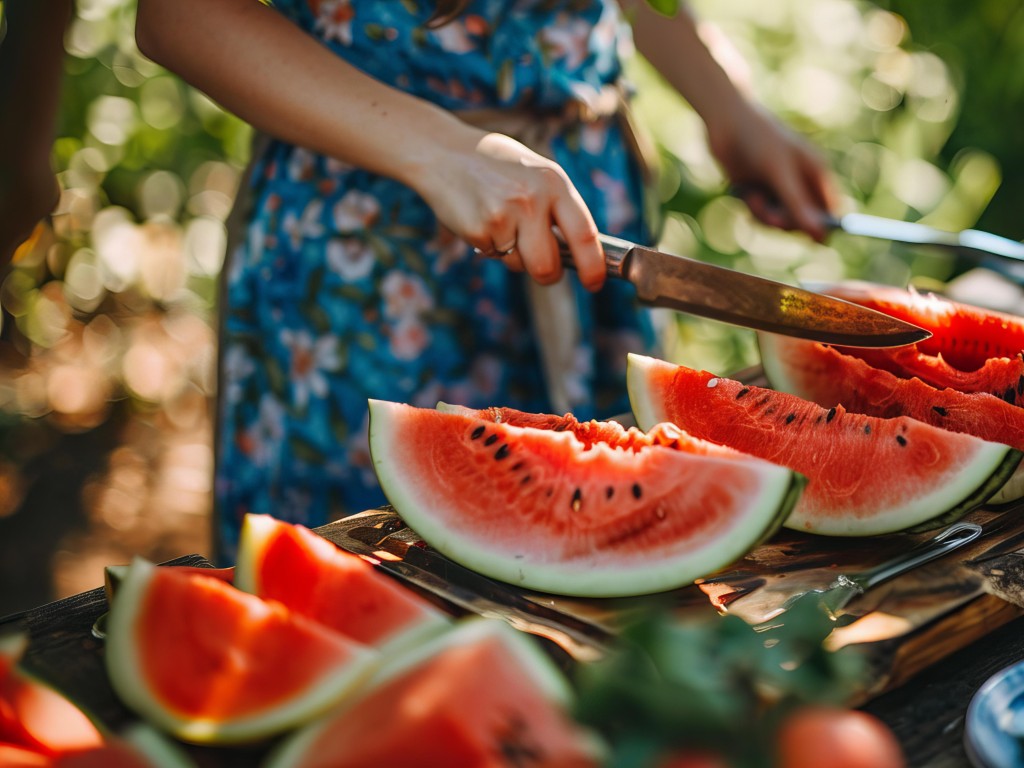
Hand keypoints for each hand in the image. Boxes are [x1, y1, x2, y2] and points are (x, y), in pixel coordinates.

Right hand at [409, 131, 605, 290]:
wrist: (444, 152)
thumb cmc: (496, 165)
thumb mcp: (536, 173)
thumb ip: (558, 207)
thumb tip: (578, 252)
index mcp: (554, 182)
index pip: (584, 234)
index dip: (593, 266)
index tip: (595, 283)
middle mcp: (531, 200)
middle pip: (548, 266)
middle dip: (548, 274)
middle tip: (544, 268)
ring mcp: (503, 216)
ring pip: (519, 265)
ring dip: (513, 255)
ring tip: (500, 221)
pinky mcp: (478, 230)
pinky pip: (493, 255)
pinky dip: (489, 245)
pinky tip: (481, 217)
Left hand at [707, 103, 835, 241]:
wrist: (725, 123)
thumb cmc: (759, 140)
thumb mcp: (780, 174)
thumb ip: (797, 204)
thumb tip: (819, 234)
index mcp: (816, 172)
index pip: (830, 209)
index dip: (824, 226)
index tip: (815, 243)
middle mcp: (800, 182)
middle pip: (803, 221)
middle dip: (786, 222)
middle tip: (772, 218)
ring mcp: (778, 188)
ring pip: (779, 221)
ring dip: (765, 216)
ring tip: (754, 199)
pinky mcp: (758, 192)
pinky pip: (761, 215)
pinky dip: (753, 209)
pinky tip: (746, 194)